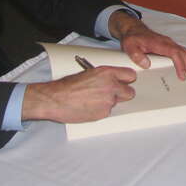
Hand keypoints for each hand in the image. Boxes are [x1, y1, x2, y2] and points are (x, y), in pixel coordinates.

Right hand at [22, 66, 136, 122]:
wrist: (55, 99)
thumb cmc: (67, 86)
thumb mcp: (88, 73)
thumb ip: (104, 77)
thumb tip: (112, 80)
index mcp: (107, 72)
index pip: (130, 75)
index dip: (127, 80)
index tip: (124, 82)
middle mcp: (111, 85)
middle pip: (130, 92)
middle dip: (122, 93)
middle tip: (112, 94)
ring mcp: (108, 100)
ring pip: (117, 103)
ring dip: (109, 102)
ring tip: (94, 100)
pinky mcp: (104, 113)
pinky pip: (108, 112)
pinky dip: (101, 110)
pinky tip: (89, 107)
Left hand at [109, 11, 185, 86]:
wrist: (134, 30)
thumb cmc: (133, 38)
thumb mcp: (129, 46)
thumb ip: (136, 55)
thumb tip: (146, 64)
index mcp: (161, 43)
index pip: (175, 53)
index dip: (180, 65)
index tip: (182, 77)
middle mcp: (170, 43)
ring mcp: (172, 46)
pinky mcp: (173, 49)